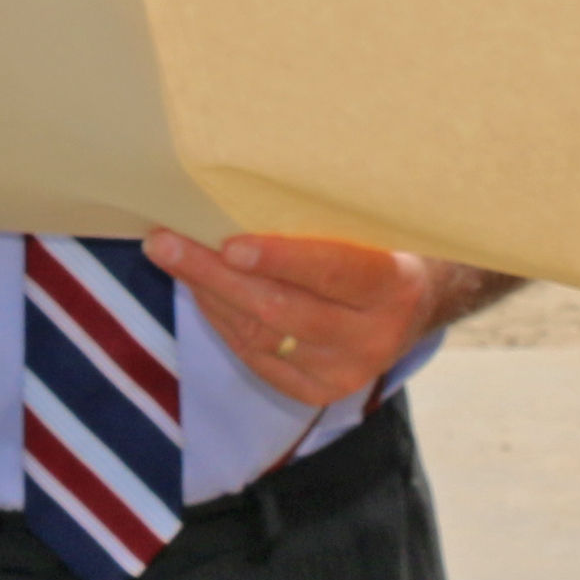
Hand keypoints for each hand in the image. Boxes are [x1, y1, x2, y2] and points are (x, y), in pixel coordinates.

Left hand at [144, 229, 466, 408]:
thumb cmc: (383, 245)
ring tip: (169, 254)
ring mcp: (344, 373)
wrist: (415, 306)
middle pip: (281, 309)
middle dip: (214, 274)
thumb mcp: (374, 225)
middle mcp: (373, 338)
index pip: (334, 271)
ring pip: (259, 335)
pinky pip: (255, 355)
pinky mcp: (316, 392)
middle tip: (164, 241)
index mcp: (396, 286)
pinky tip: (199, 289)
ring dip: (207, 293)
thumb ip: (327, 217)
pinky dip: (221, 319)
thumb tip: (242, 186)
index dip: (281, 258)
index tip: (230, 243)